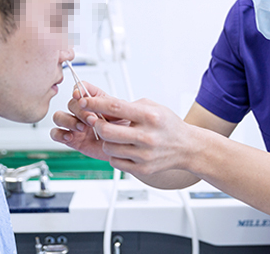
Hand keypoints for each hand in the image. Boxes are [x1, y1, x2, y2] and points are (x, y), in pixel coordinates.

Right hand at [50, 81, 118, 160]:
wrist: (127, 148)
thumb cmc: (126, 128)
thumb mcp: (121, 112)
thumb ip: (105, 103)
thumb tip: (86, 99)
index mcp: (96, 100)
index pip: (81, 87)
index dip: (78, 89)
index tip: (79, 95)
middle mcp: (84, 111)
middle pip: (71, 103)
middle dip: (80, 111)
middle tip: (93, 120)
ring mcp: (76, 124)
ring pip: (59, 116)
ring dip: (68, 121)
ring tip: (82, 128)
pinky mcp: (72, 139)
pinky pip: (56, 134)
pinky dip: (59, 134)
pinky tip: (71, 136)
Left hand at [51, 81, 193, 176]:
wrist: (186, 147)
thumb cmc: (167, 124)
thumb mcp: (151, 107)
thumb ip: (126, 106)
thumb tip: (99, 104)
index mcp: (150, 116)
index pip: (115, 107)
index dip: (95, 103)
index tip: (83, 100)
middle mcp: (147, 135)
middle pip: (106, 130)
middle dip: (96, 124)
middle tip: (97, 121)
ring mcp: (144, 154)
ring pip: (108, 147)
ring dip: (106, 140)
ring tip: (116, 136)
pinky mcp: (142, 168)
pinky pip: (115, 162)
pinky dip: (115, 154)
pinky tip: (124, 148)